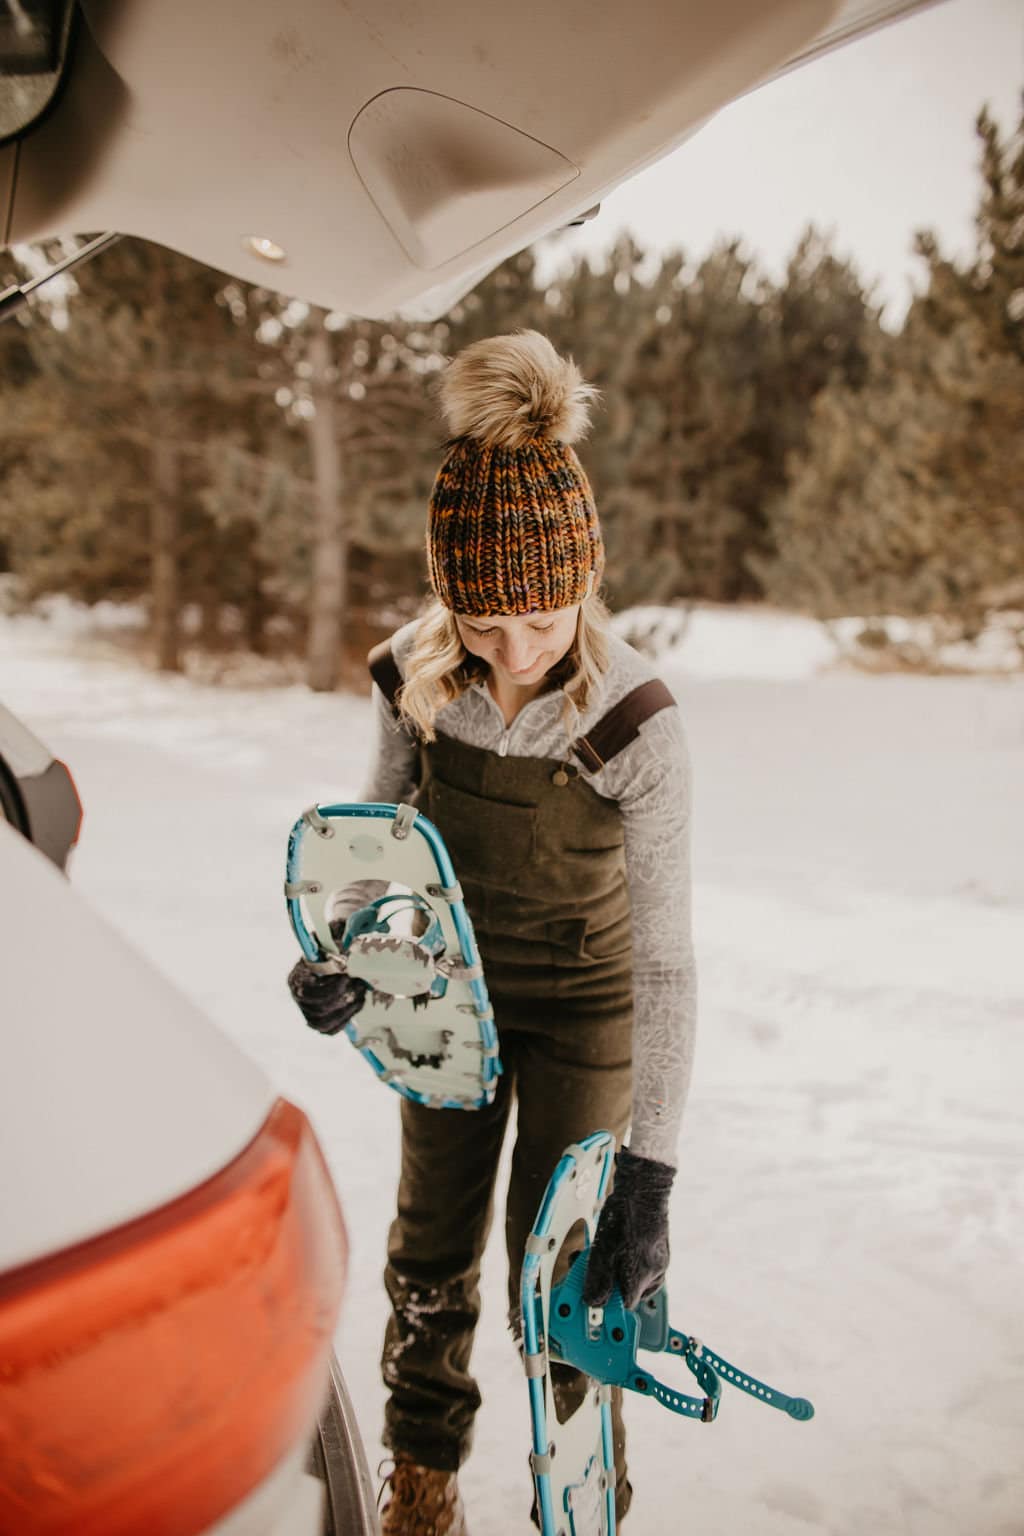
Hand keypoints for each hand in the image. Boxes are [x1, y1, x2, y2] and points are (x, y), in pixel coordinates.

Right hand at [288, 921, 368, 1034]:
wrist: (336, 959)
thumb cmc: (334, 946)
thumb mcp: (336, 934)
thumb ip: (341, 931)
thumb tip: (348, 932)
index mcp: (298, 975)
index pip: (307, 990)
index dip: (329, 987)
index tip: (347, 975)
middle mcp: (298, 996)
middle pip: (317, 1009)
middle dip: (342, 999)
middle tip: (360, 985)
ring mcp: (307, 1010)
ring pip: (323, 1021)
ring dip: (346, 1009)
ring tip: (360, 993)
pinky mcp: (319, 1021)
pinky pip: (330, 1029)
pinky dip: (345, 1019)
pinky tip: (357, 1003)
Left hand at [582, 1147, 675, 1310]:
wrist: (644, 1187)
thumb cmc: (624, 1215)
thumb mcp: (603, 1250)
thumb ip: (599, 1279)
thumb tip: (594, 1302)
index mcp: (643, 1275)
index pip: (625, 1304)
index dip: (608, 1298)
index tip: (594, 1289)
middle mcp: (657, 1271)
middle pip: (632, 1292)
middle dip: (611, 1283)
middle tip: (594, 1268)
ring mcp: (661, 1259)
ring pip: (638, 1278)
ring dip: (619, 1271)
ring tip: (603, 1254)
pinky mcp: (661, 1248)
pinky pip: (644, 1264)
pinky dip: (629, 1260)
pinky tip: (617, 1245)